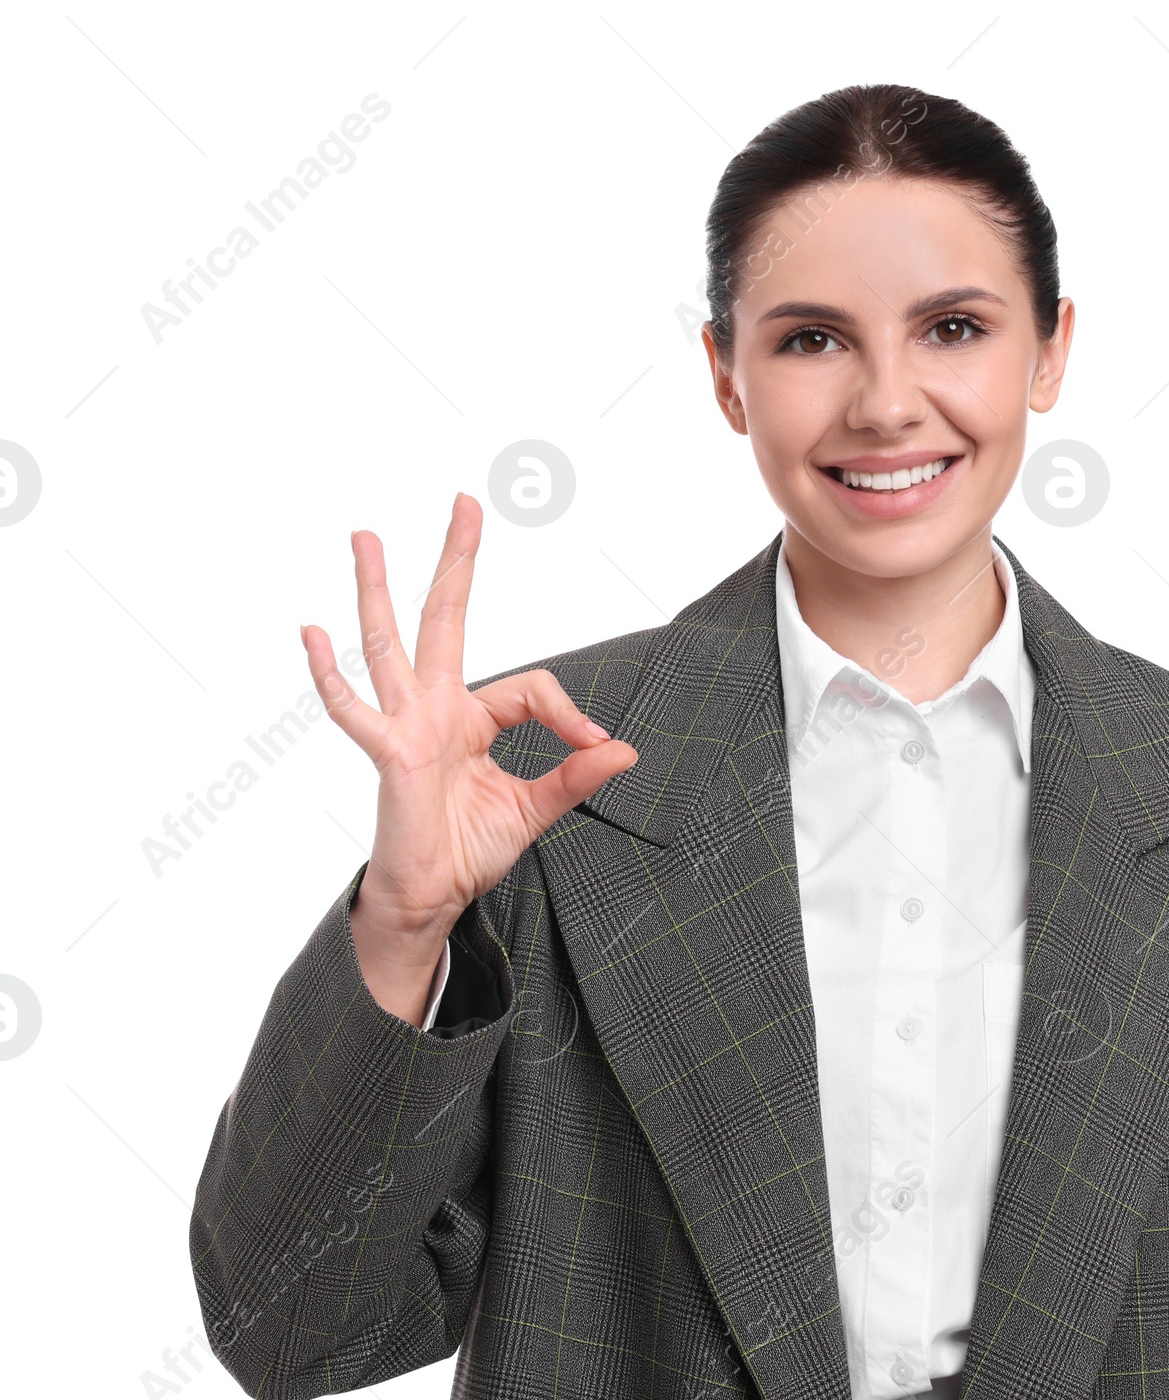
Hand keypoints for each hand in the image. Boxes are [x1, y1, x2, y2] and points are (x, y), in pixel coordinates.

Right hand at [303, 492, 638, 949]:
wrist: (434, 896)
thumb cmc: (469, 847)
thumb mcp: (537, 808)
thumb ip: (576, 775)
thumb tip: (625, 750)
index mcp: (472, 718)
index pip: (529, 685)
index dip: (569, 711)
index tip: (596, 743)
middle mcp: (436, 709)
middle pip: (444, 618)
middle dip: (455, 561)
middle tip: (464, 503)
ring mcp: (407, 726)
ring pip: (390, 644)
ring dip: (378, 589)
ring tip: (366, 537)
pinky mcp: (390, 754)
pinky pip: (356, 711)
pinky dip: (332, 675)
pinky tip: (312, 634)